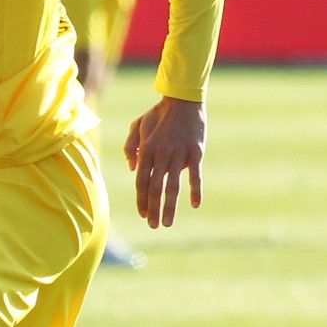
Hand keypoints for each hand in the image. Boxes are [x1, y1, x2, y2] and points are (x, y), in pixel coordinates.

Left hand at [124, 96, 205, 227]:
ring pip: (173, 186)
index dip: (142, 200)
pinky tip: (195, 204)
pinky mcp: (195, 153)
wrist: (182, 100)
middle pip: (155, 189)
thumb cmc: (157, 114)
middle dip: (153, 210)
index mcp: (146, 151)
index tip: (143, 214)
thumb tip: (133, 169)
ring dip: (169, 207)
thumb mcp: (137, 126)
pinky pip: (196, 176)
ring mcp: (179, 155)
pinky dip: (196, 190)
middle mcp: (161, 156)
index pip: (141, 182)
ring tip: (167, 223)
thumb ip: (130, 147)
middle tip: (153, 226)